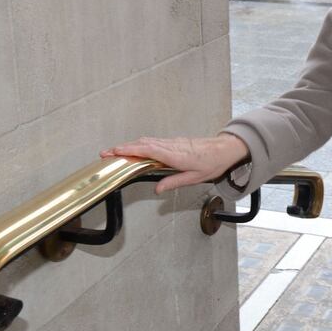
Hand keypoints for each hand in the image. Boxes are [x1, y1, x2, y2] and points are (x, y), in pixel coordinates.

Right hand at [100, 134, 248, 194]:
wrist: (225, 149)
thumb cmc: (212, 163)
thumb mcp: (194, 177)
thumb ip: (174, 182)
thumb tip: (157, 188)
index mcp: (175, 155)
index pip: (147, 150)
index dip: (130, 150)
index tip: (115, 152)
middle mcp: (171, 146)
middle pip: (143, 144)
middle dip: (123, 148)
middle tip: (106, 153)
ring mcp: (173, 142)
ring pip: (148, 141)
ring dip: (131, 145)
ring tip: (116, 152)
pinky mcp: (175, 142)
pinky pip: (154, 142)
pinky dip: (141, 144)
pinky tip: (136, 149)